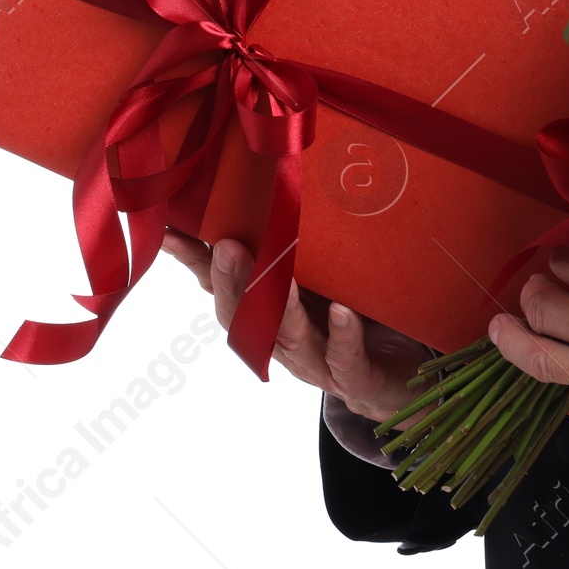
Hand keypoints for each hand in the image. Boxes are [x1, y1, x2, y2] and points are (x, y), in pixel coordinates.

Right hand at [162, 230, 428, 425]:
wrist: (401, 377)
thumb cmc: (355, 314)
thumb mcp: (320, 274)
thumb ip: (289, 245)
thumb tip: (261, 191)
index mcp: (267, 315)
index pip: (220, 287)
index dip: (193, 262)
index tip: (168, 230)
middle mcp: (284, 341)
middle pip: (246, 319)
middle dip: (233, 284)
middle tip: (226, 247)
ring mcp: (320, 362)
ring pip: (289, 339)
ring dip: (281, 308)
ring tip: (280, 278)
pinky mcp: (359, 378)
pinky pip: (346, 360)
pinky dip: (343, 335)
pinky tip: (343, 312)